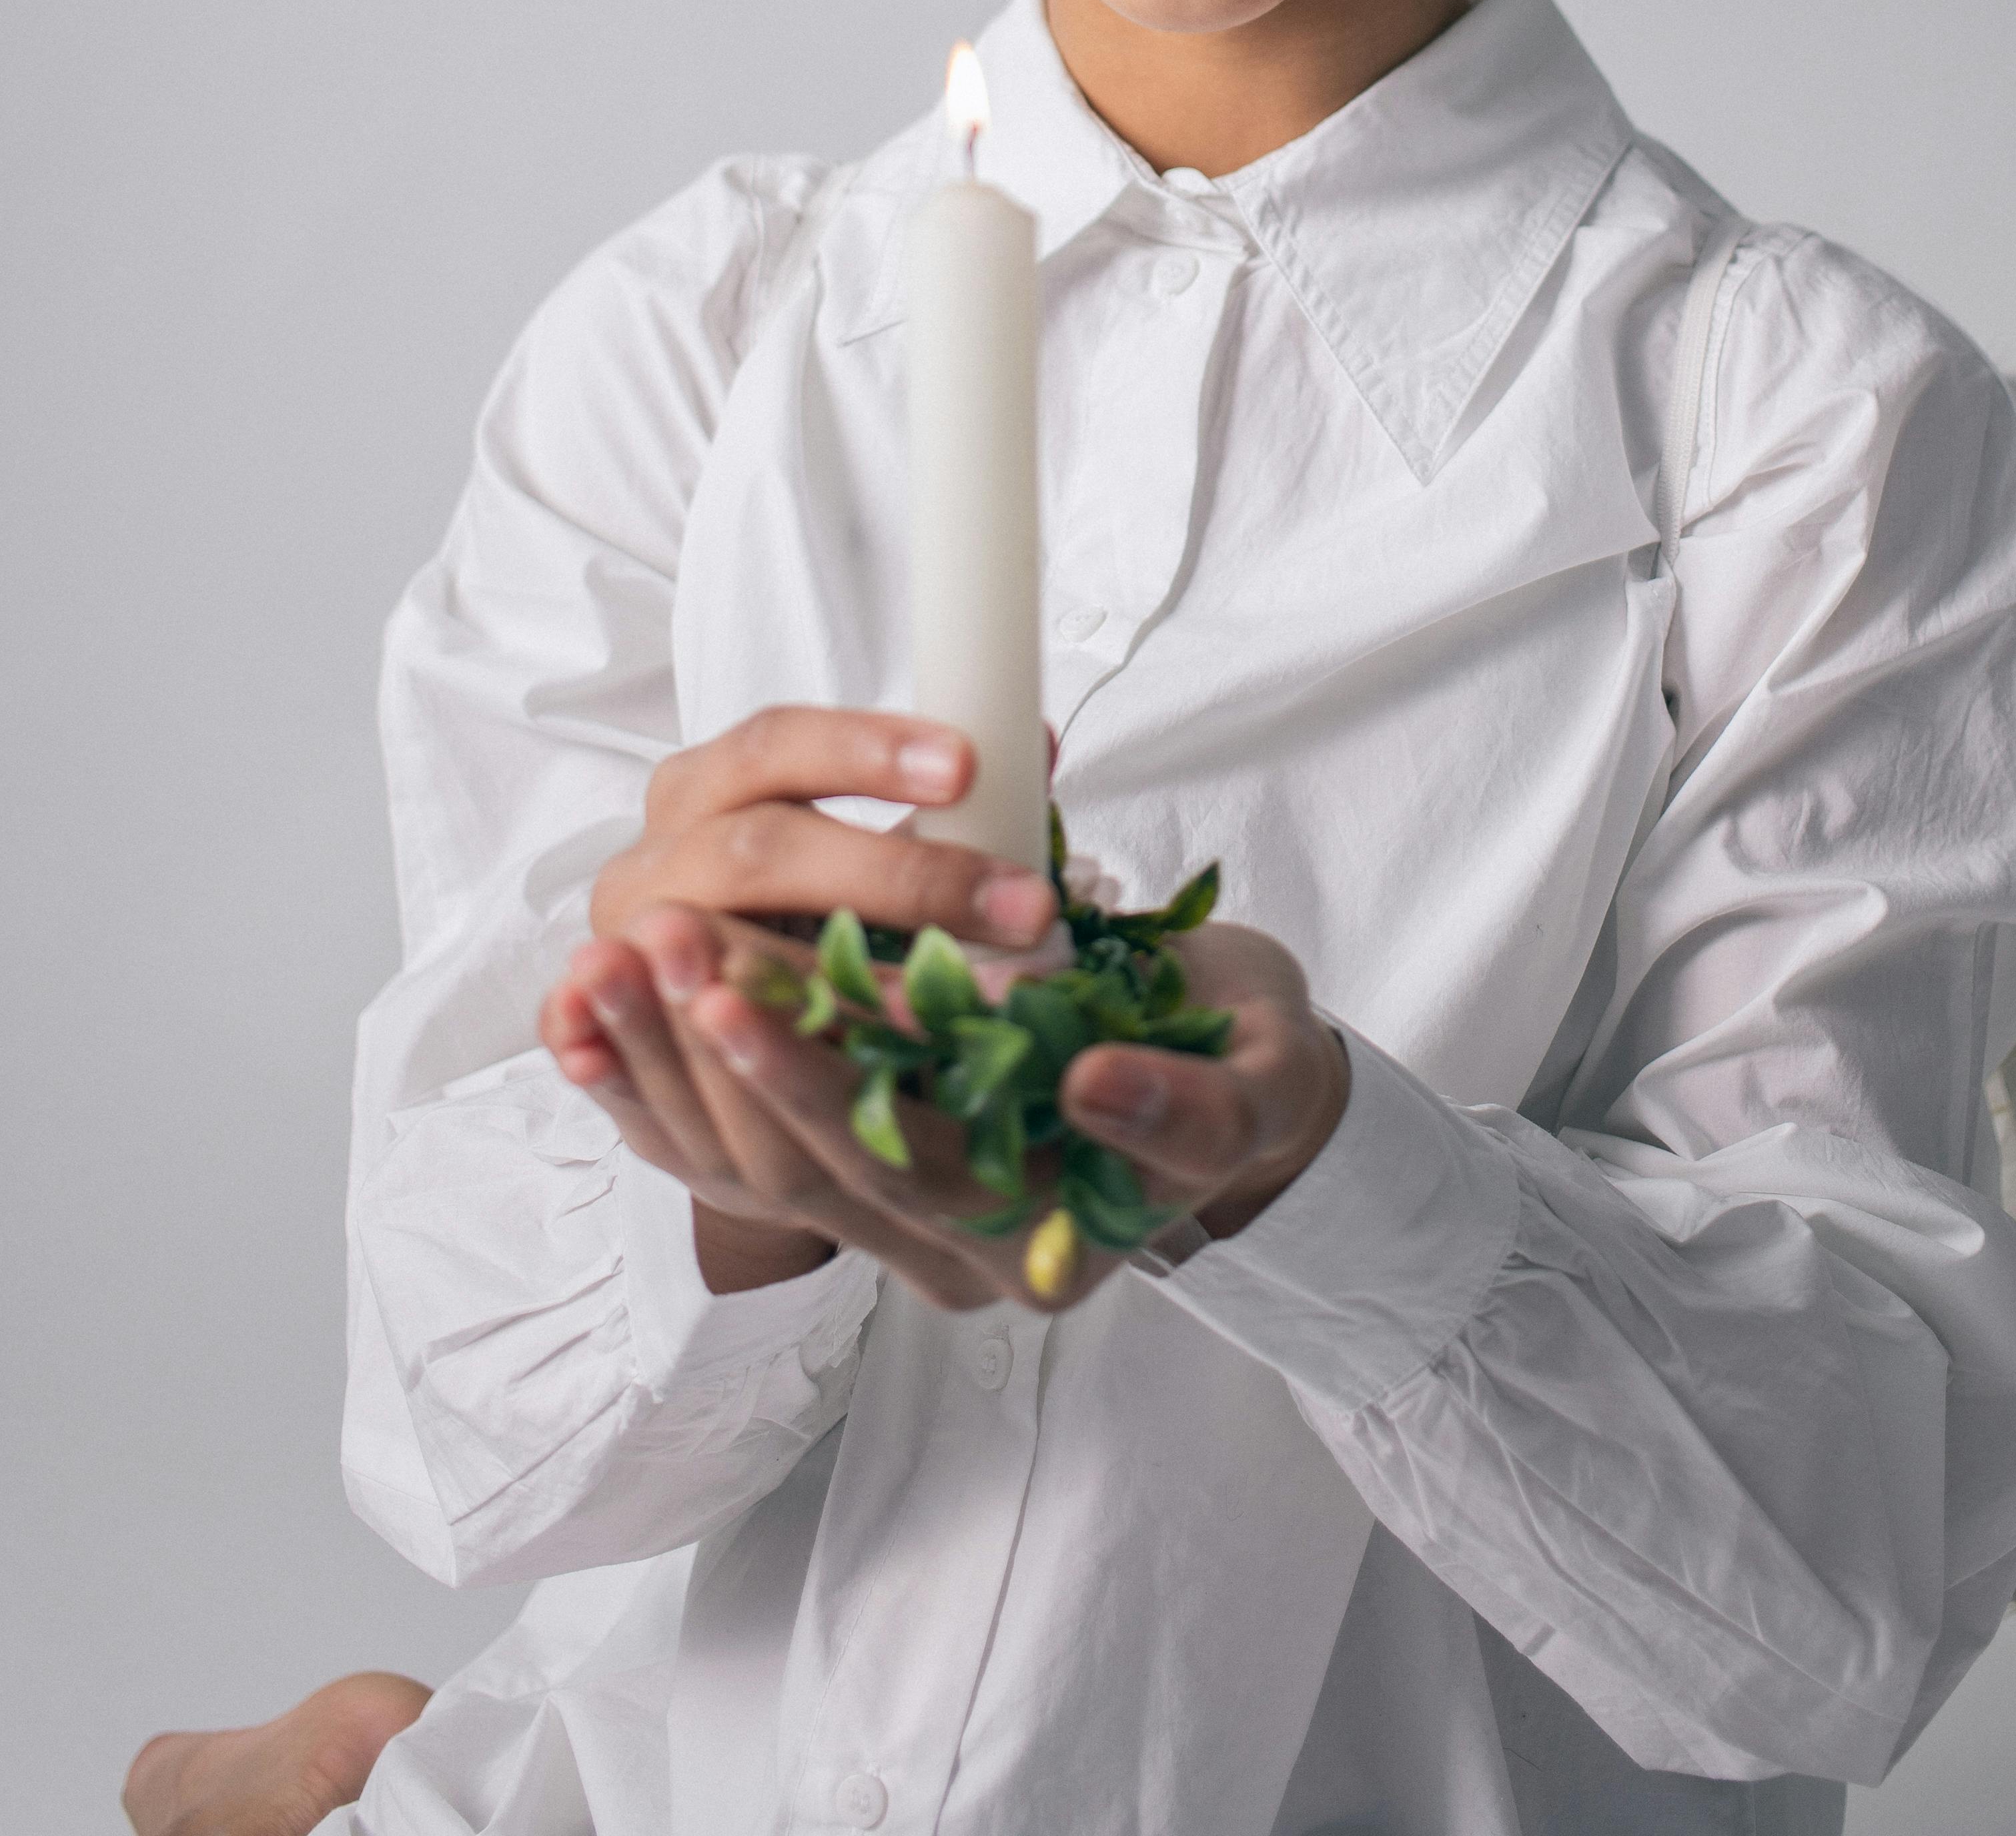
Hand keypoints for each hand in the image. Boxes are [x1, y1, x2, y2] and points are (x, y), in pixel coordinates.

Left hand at [541, 711, 1346, 1308]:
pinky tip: (588, 1013)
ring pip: (761, 1155)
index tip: (738, 995)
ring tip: (609, 950)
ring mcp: (904, 1210)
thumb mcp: (1253, 1087)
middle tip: (655, 941)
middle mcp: (952, 1248)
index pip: (900, 1168)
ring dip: (677, 1057)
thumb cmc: (1250, 1067)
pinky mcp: (869, 1155)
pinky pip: (742, 1143)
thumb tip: (1089, 1087)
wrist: (1240, 1075)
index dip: (814, 1083)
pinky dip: (661, 1084)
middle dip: (721, 1053)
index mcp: (1039, 1245)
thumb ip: (1182, 1110)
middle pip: (810, 1164)